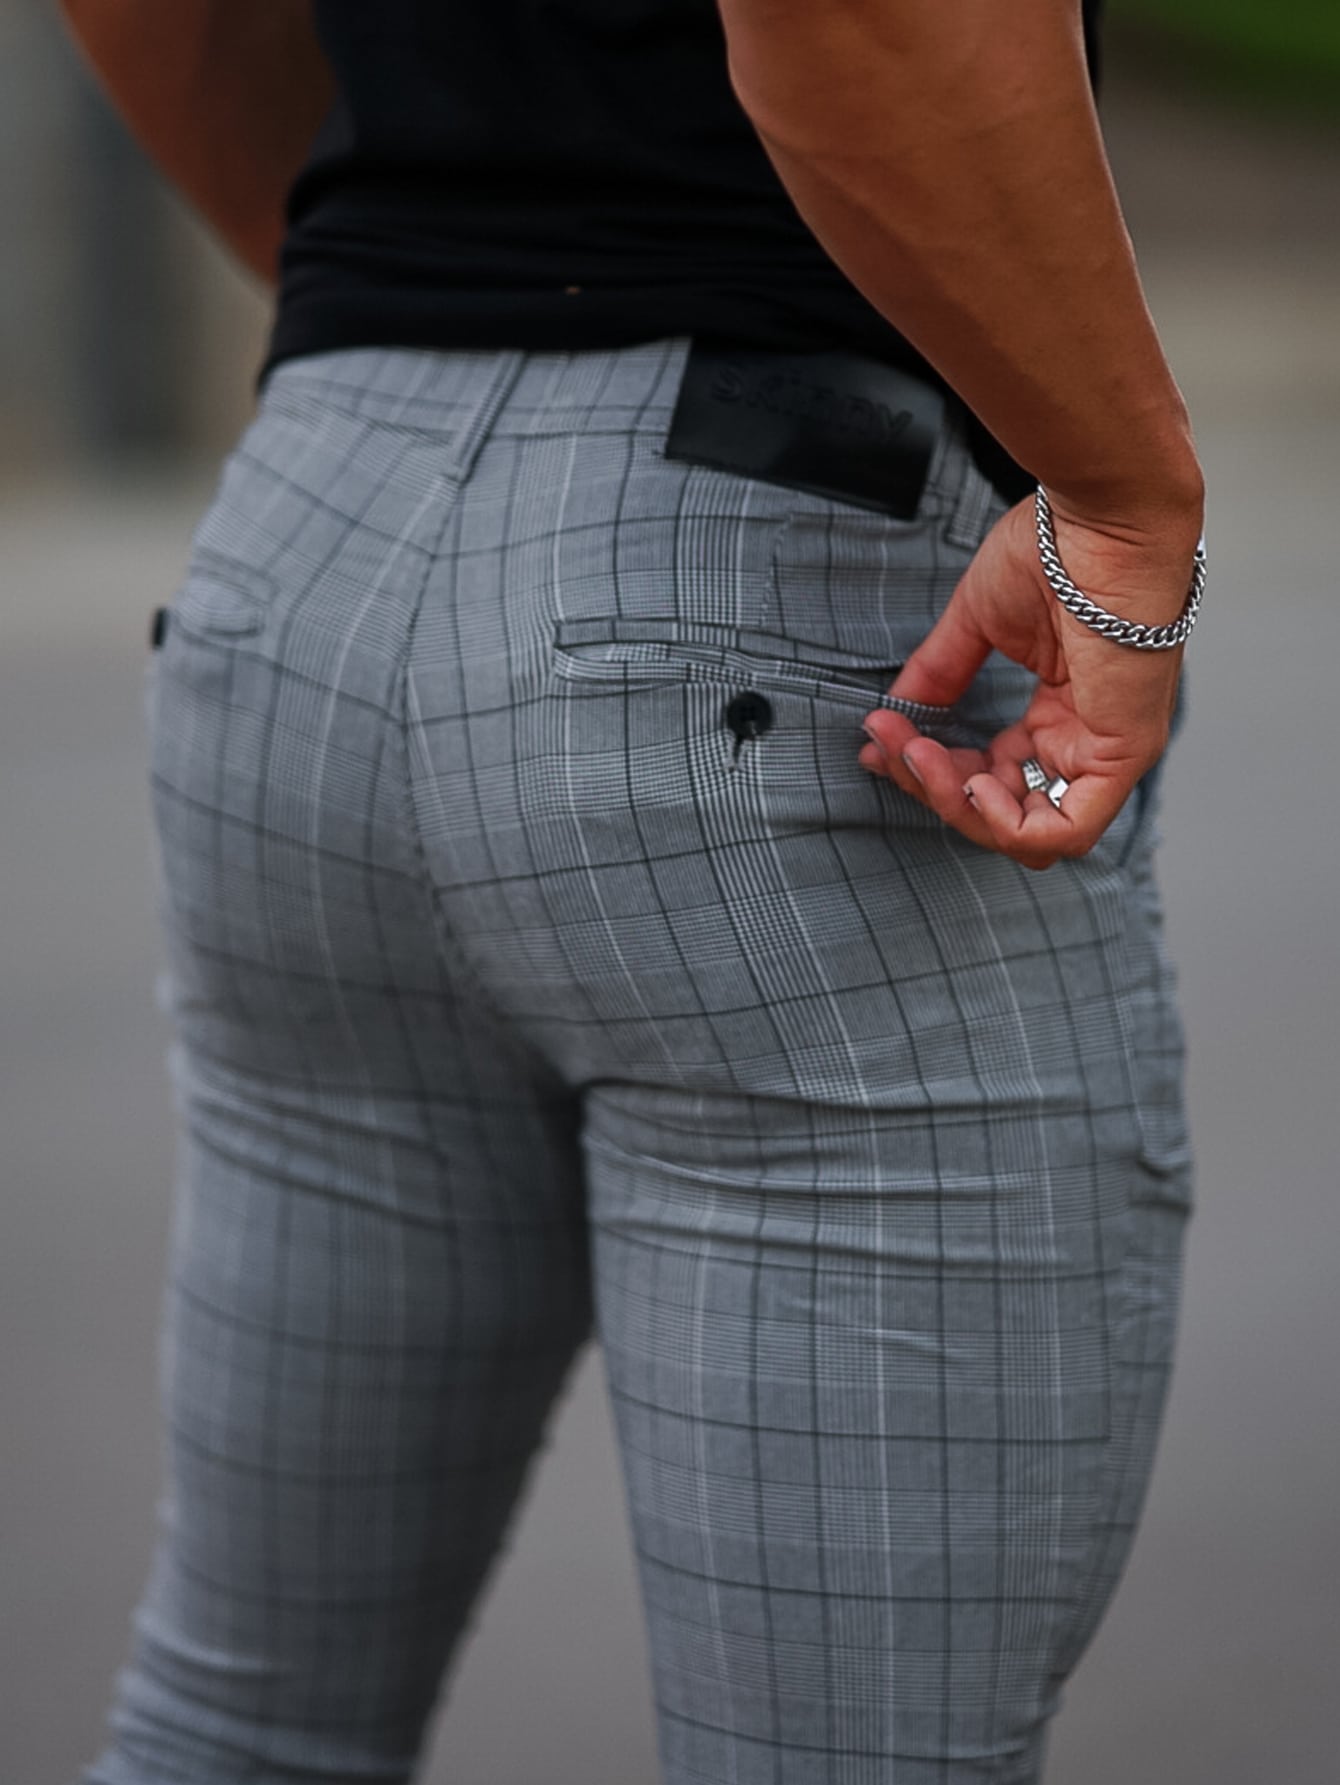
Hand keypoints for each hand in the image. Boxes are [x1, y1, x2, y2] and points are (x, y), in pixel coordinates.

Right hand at [857, 492, 1201, 869]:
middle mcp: (1086, 739)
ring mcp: (1108, 750)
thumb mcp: (979, 622)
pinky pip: (1068, 829)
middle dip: (934, 788)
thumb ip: (940, 674)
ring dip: (960, 806)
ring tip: (919, 756)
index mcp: (1062, 712)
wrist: (1106, 513)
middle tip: (893, 746)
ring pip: (1028, 830)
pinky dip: (1010, 826)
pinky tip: (969, 784)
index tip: (879, 740)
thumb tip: (897, 712)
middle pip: (1002, 811)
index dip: (931, 771)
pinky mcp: (1124, 751)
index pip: (991, 775)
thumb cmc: (1059, 546)